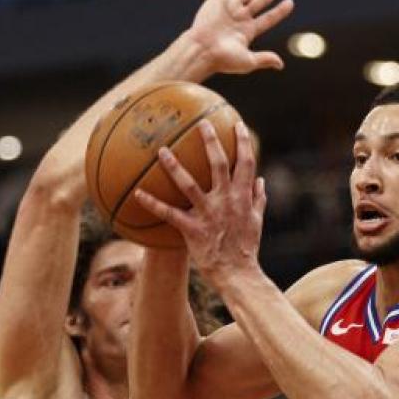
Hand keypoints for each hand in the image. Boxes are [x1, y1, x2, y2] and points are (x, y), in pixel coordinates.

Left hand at [134, 120, 265, 287]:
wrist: (238, 275)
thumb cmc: (247, 248)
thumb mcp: (257, 221)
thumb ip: (258, 198)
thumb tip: (261, 180)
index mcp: (243, 197)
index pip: (246, 163)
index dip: (242, 142)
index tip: (236, 125)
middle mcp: (226, 201)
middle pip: (218, 165)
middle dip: (210, 142)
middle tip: (201, 123)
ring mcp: (209, 214)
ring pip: (189, 185)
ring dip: (174, 166)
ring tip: (161, 150)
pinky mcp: (193, 229)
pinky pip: (170, 214)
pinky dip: (152, 203)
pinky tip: (137, 193)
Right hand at [185, 0, 294, 74]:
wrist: (201, 49)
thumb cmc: (223, 59)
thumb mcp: (247, 61)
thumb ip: (264, 59)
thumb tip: (281, 65)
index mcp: (248, 31)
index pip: (269, 18)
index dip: (280, 11)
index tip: (290, 2)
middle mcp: (241, 17)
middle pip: (261, 0)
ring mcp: (231, 6)